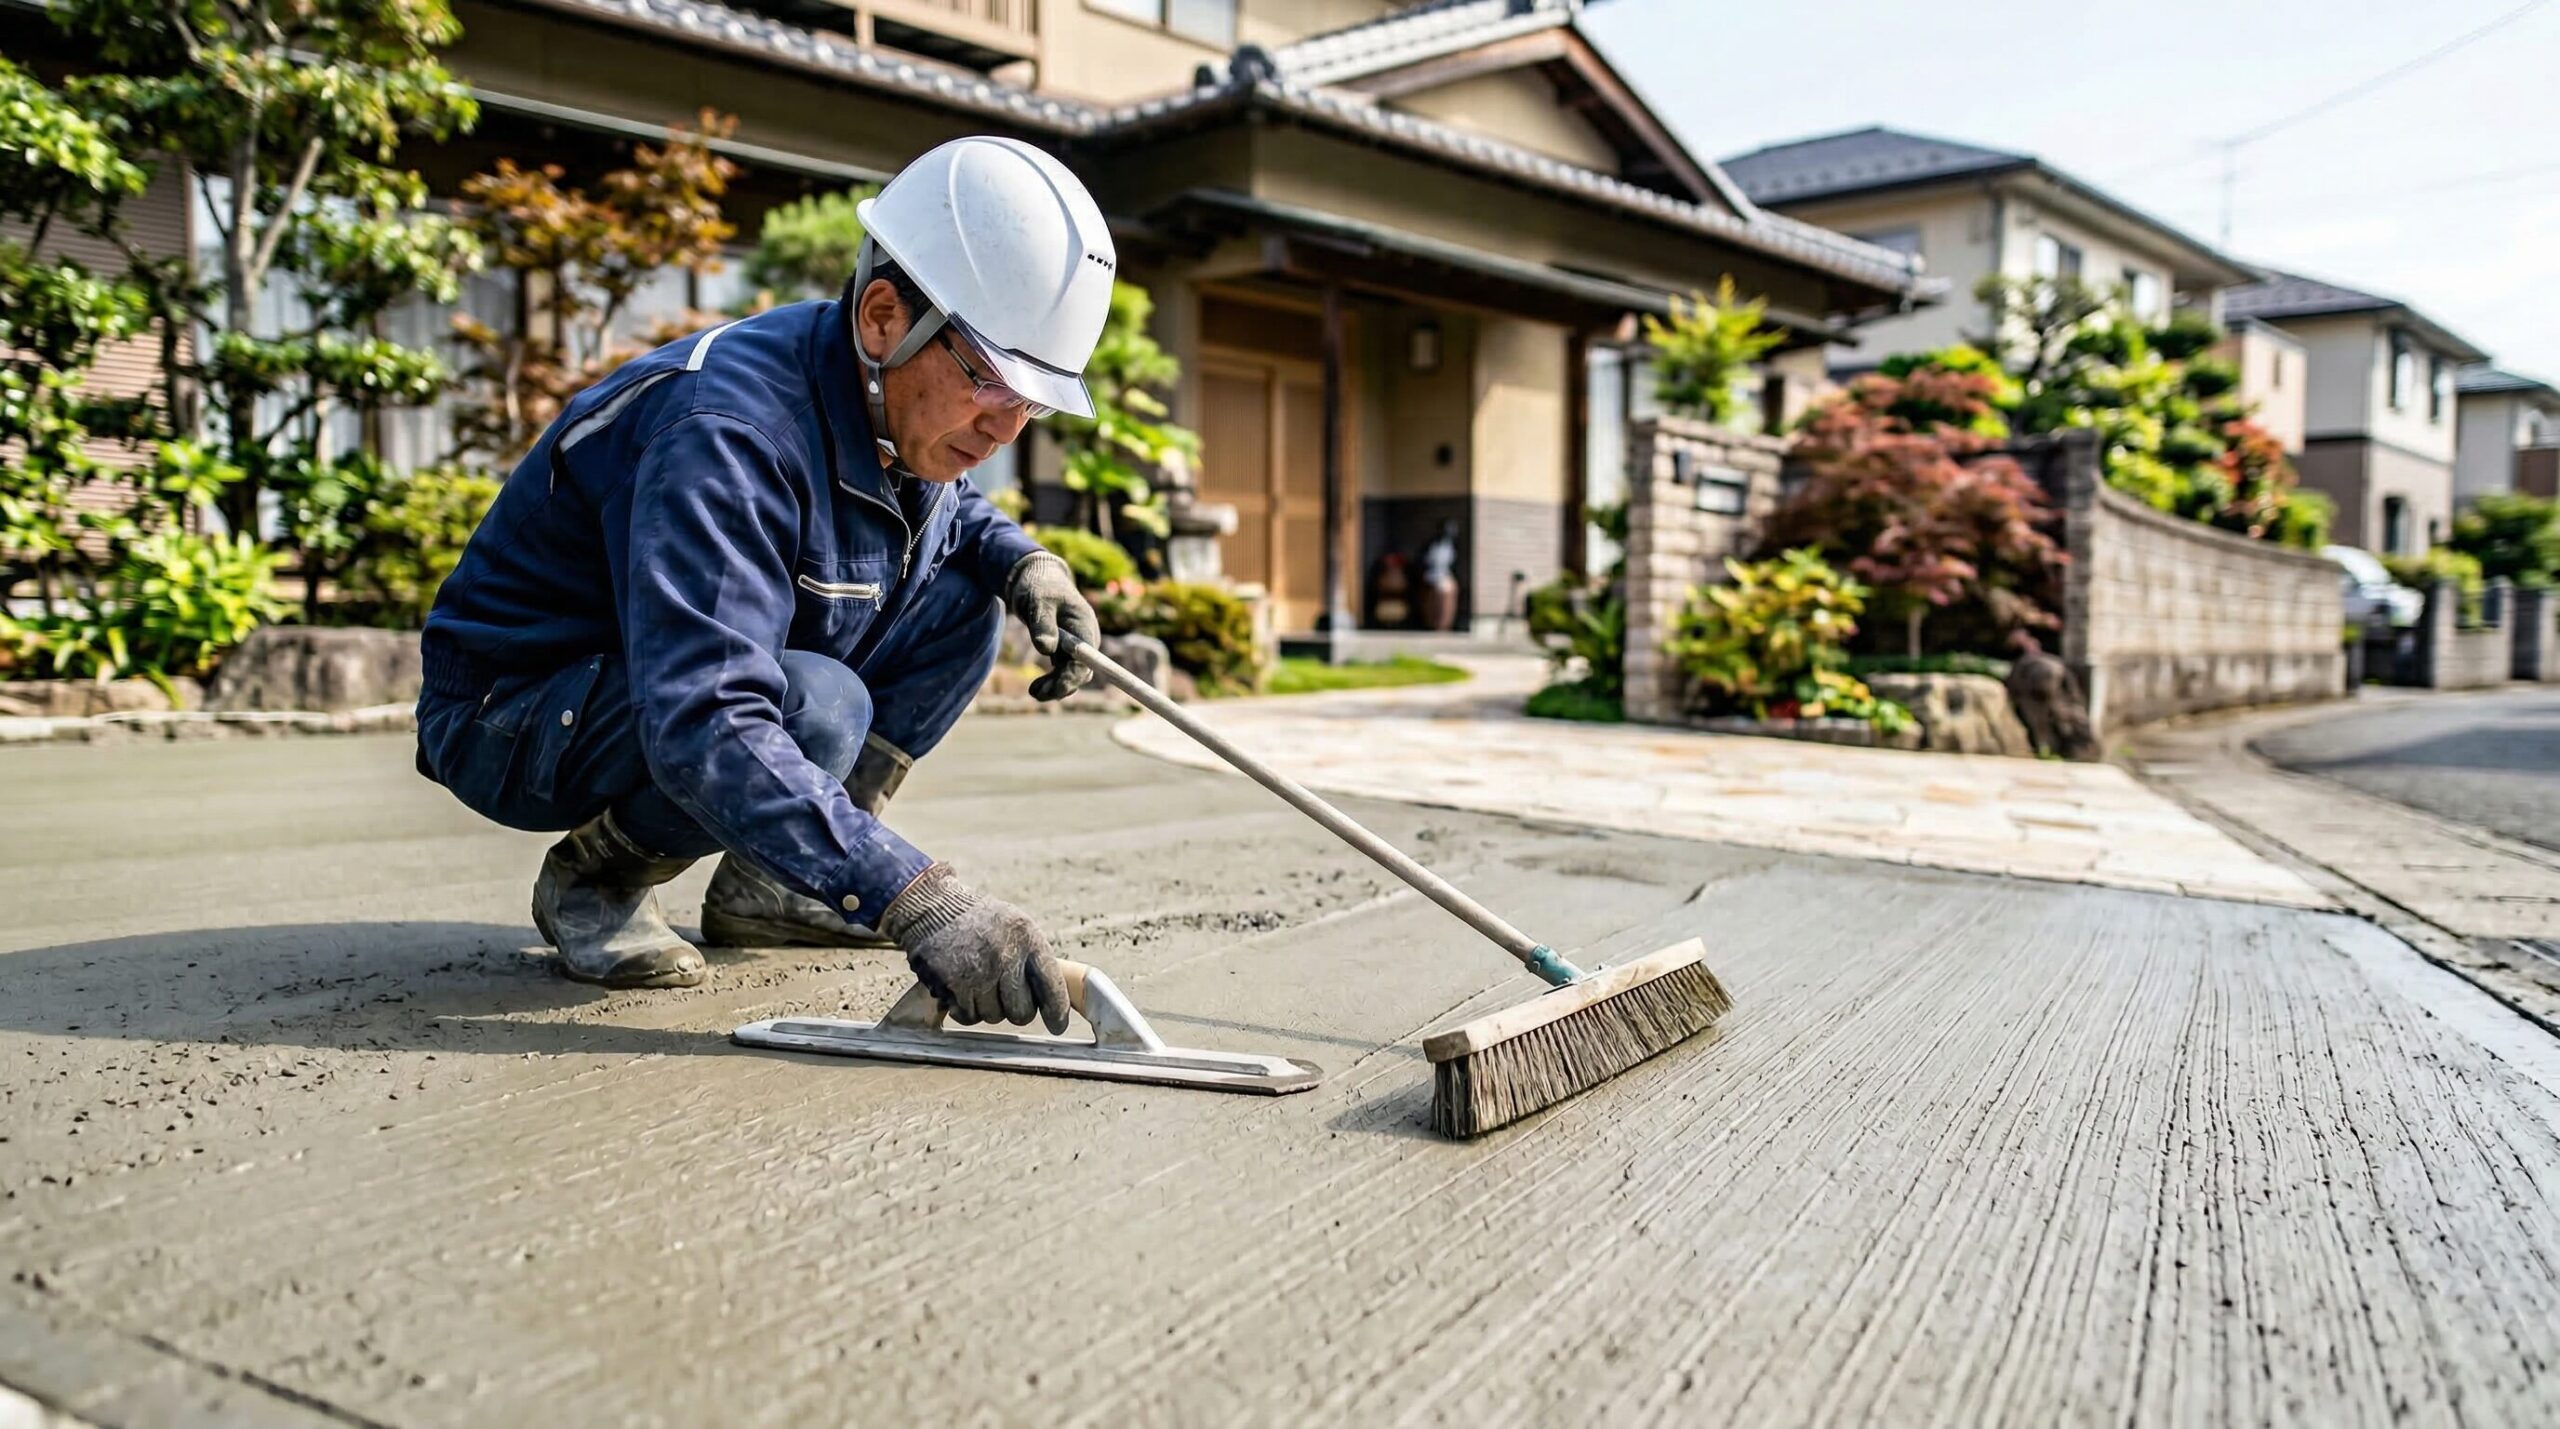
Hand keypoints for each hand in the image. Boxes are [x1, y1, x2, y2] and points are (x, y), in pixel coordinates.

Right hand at [881, 863, 1070, 1032]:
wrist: (934, 908)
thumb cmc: (980, 920)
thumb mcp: (1016, 925)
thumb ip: (1033, 958)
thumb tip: (1052, 999)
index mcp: (1028, 939)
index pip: (1052, 986)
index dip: (1056, 1012)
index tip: (1057, 1026)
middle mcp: (1007, 957)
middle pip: (1022, 1012)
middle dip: (1015, 1011)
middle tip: (1003, 996)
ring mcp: (980, 972)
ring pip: (993, 1017)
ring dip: (986, 1007)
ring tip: (977, 981)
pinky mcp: (955, 984)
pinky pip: (968, 1016)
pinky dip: (965, 1009)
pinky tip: (961, 989)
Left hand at [1005, 551, 1098, 700]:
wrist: (1037, 580)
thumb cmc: (1039, 587)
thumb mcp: (1038, 601)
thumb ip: (1042, 624)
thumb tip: (1046, 649)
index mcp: (1084, 626)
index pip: (1087, 659)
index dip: (1074, 676)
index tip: (1055, 688)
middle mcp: (1086, 639)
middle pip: (1082, 671)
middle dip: (1062, 685)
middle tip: (1035, 693)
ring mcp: (1078, 647)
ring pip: (1073, 676)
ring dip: (1056, 687)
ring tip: (1033, 691)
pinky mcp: (1067, 651)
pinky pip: (1064, 673)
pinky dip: (1053, 682)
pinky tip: (1036, 687)